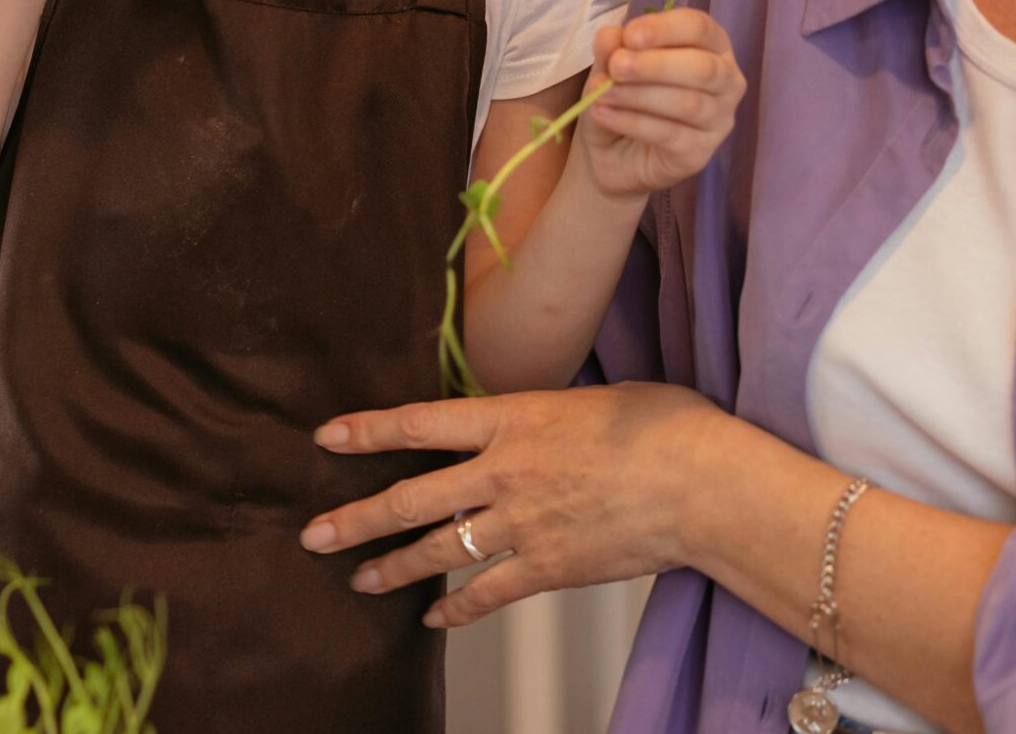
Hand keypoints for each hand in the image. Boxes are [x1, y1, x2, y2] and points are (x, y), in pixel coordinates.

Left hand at [298, 382, 721, 627]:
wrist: (702, 482)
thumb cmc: (663, 425)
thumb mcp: (592, 396)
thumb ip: (544, 413)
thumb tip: (529, 420)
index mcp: (513, 417)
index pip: (421, 423)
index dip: (368, 431)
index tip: (327, 437)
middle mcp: (504, 471)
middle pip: (412, 497)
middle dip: (357, 518)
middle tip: (313, 534)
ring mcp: (522, 523)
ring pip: (438, 549)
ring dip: (393, 566)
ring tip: (359, 578)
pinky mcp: (547, 567)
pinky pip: (487, 593)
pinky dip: (457, 607)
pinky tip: (434, 618)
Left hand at [579, 8, 744, 199]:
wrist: (610, 152)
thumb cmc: (622, 95)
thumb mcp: (609, 67)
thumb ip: (612, 49)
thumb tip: (611, 36)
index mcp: (710, 45)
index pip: (700, 28)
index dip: (666, 28)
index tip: (630, 35)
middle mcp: (726, 80)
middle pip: (703, 68)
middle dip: (656, 65)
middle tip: (617, 66)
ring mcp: (719, 120)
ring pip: (688, 104)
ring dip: (639, 95)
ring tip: (602, 93)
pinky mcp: (700, 153)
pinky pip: (671, 135)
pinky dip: (633, 122)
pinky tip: (604, 114)